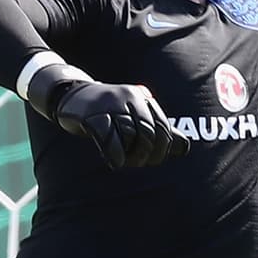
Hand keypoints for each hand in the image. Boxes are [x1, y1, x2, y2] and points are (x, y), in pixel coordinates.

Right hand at [26, 62, 190, 169]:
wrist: (72, 95)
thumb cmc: (107, 110)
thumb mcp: (134, 116)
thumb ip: (158, 130)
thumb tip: (185, 149)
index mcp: (142, 98)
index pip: (162, 127)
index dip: (162, 149)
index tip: (153, 160)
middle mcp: (129, 97)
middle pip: (148, 133)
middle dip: (146, 154)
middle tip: (137, 162)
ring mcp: (111, 105)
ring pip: (130, 136)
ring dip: (130, 156)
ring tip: (125, 161)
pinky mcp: (93, 115)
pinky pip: (109, 139)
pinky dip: (114, 155)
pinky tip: (114, 162)